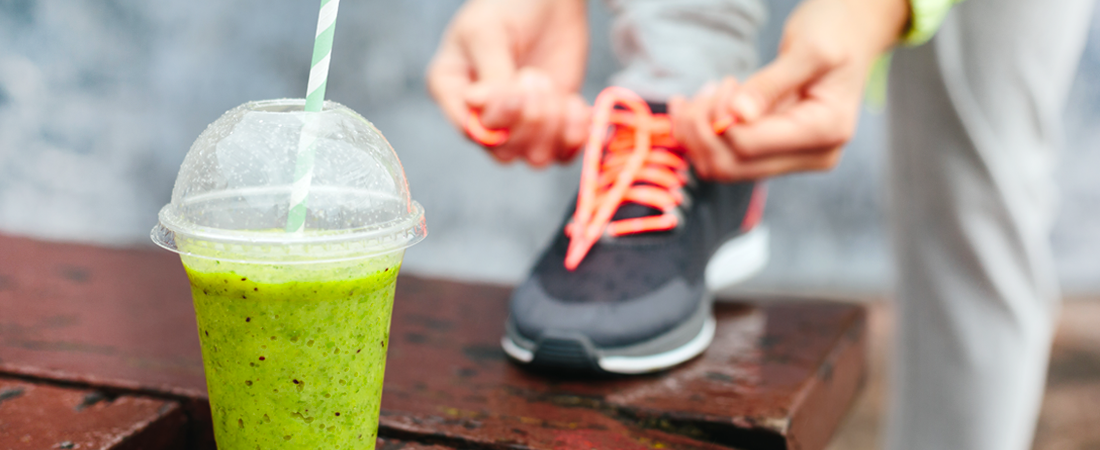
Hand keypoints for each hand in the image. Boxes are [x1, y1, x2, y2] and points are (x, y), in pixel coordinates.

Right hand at [426, 0, 590, 166]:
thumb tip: (482, 108)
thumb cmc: (507, 6)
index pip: (470, 131)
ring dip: (553, 125)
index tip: (515, 86)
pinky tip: (574, 104)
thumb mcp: (489, 33)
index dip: (499, 119)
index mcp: (452, 91)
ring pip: (535, 158)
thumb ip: (491, 73)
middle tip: (535, 76)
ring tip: (551, 85)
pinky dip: (575, 134)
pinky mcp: (551, 126)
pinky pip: (563, 155)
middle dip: (529, 119)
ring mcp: (517, 124)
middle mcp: (481, 116)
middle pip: (504, 152)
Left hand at [670, 0, 909, 180]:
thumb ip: (771, 84)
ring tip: (701, 95)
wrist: (850, 33)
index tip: (720, 85)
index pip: (748, 146)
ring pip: (724, 167)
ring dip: (698, 135)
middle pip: (731, 166)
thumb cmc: (835, 33)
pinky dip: (705, 135)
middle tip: (701, 92)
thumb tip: (737, 116)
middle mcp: (812, 155)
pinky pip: (729, 155)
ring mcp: (793, 157)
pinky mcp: (776, 151)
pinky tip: (702, 106)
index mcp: (824, 131)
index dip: (718, 120)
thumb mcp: (809, 49)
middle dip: (702, 132)